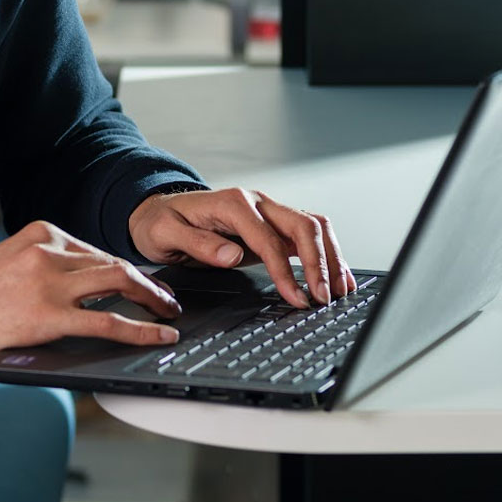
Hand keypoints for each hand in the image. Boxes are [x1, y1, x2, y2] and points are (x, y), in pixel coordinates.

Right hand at [0, 221, 181, 386]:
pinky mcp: (46, 316)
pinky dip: (141, 329)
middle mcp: (44, 249)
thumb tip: (81, 288)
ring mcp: (46, 281)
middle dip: (147, 282)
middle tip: (167, 299)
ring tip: (168, 315)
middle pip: (113, 262)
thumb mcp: (4, 268)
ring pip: (119, 283)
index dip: (126, 270)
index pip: (95, 251)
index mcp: (36, 233)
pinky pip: (108, 321)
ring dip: (153, 300)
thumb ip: (41, 269)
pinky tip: (159, 337)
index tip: (142, 283)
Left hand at [128, 188, 356, 308]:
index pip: (270, 239)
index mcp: (233, 204)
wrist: (159, 211)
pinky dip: (326, 253)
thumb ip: (200, 244)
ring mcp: (268, 212)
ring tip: (342, 289)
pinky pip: (308, 235)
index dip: (286, 271)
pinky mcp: (273, 226)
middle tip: (326, 297)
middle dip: (320, 263)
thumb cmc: (161, 223)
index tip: (297, 298)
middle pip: (303, 225)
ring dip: (332, 257)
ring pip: (313, 226)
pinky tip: (337, 275)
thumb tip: (233, 255)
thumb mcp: (166, 234)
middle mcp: (257, 203)